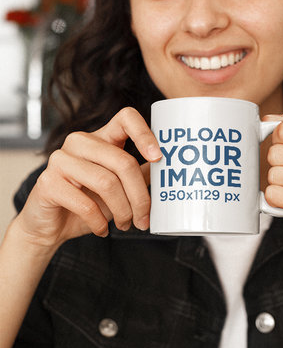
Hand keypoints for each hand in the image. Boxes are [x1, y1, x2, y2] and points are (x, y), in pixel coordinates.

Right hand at [14, 108, 160, 249]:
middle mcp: (79, 142)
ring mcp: (61, 160)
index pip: (126, 118)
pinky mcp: (48, 182)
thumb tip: (169, 168)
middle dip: (139, 196)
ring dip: (122, 211)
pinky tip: (102, 229)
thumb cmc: (88, 202)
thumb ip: (139, 173)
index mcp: (100, 137)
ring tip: (126, 225)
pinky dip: (99, 221)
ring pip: (106, 182)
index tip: (159, 158)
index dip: (145, 134)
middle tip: (144, 218)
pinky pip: (84, 203)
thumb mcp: (119, 187)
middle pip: (123, 161)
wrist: (49, 226)